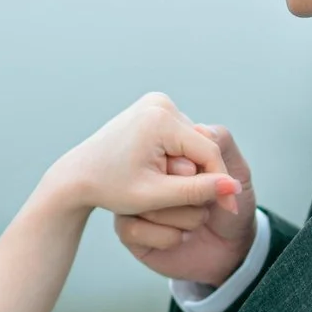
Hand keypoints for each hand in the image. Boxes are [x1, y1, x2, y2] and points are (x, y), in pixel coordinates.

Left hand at [47, 93, 238, 220]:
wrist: (78, 175)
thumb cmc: (110, 188)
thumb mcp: (154, 195)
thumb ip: (195, 191)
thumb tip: (233, 187)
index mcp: (160, 120)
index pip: (208, 153)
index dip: (221, 184)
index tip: (229, 209)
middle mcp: (160, 103)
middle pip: (200, 146)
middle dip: (202, 176)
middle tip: (201, 205)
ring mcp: (156, 103)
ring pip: (192, 143)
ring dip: (190, 168)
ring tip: (172, 189)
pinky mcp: (153, 108)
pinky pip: (180, 137)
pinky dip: (178, 158)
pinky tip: (164, 174)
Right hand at [115, 123, 257, 286]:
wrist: (232, 252)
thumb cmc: (232, 210)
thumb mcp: (238, 172)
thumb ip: (223, 142)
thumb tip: (198, 127)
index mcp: (172, 154)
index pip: (171, 149)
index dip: (194, 172)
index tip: (215, 188)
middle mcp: (148, 174)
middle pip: (156, 175)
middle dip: (192, 197)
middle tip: (206, 206)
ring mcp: (134, 201)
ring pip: (146, 204)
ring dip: (185, 219)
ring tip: (196, 223)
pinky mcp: (127, 230)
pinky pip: (134, 229)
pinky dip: (169, 238)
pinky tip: (181, 239)